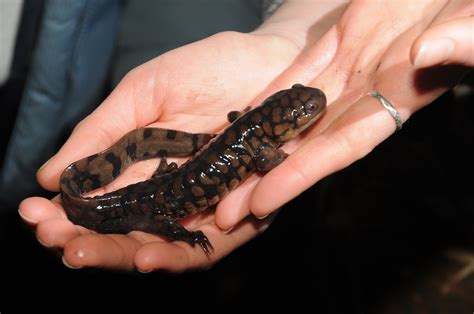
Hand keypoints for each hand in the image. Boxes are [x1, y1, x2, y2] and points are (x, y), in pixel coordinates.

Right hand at [19, 31, 299, 271]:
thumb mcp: (144, 93)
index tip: (36, 214)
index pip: (101, 202)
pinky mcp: (244, 207)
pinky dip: (182, 251)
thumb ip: (104, 133)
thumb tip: (51, 175)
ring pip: (164, 244)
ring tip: (87, 254)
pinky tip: (148, 254)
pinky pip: (214, 240)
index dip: (68, 213)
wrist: (269, 59)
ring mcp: (206, 202)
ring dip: (127, 255)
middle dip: (90, 242)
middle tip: (57, 243)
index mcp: (142, 168)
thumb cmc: (207, 69)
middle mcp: (172, 192)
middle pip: (128, 231)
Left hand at [218, 0, 471, 221]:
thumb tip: (424, 54)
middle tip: (223, 211)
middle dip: (264, 179)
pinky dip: (267, 96)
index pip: (338, 149)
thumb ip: (458, 41)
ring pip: (291, 116)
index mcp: (396, 101)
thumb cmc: (467, 8)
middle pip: (304, 146)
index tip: (262, 204)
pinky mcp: (335, 46)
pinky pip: (294, 76)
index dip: (299, 176)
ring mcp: (345, 74)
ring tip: (218, 172)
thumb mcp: (473, 22)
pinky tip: (240, 116)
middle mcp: (362, 98)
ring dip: (256, 143)